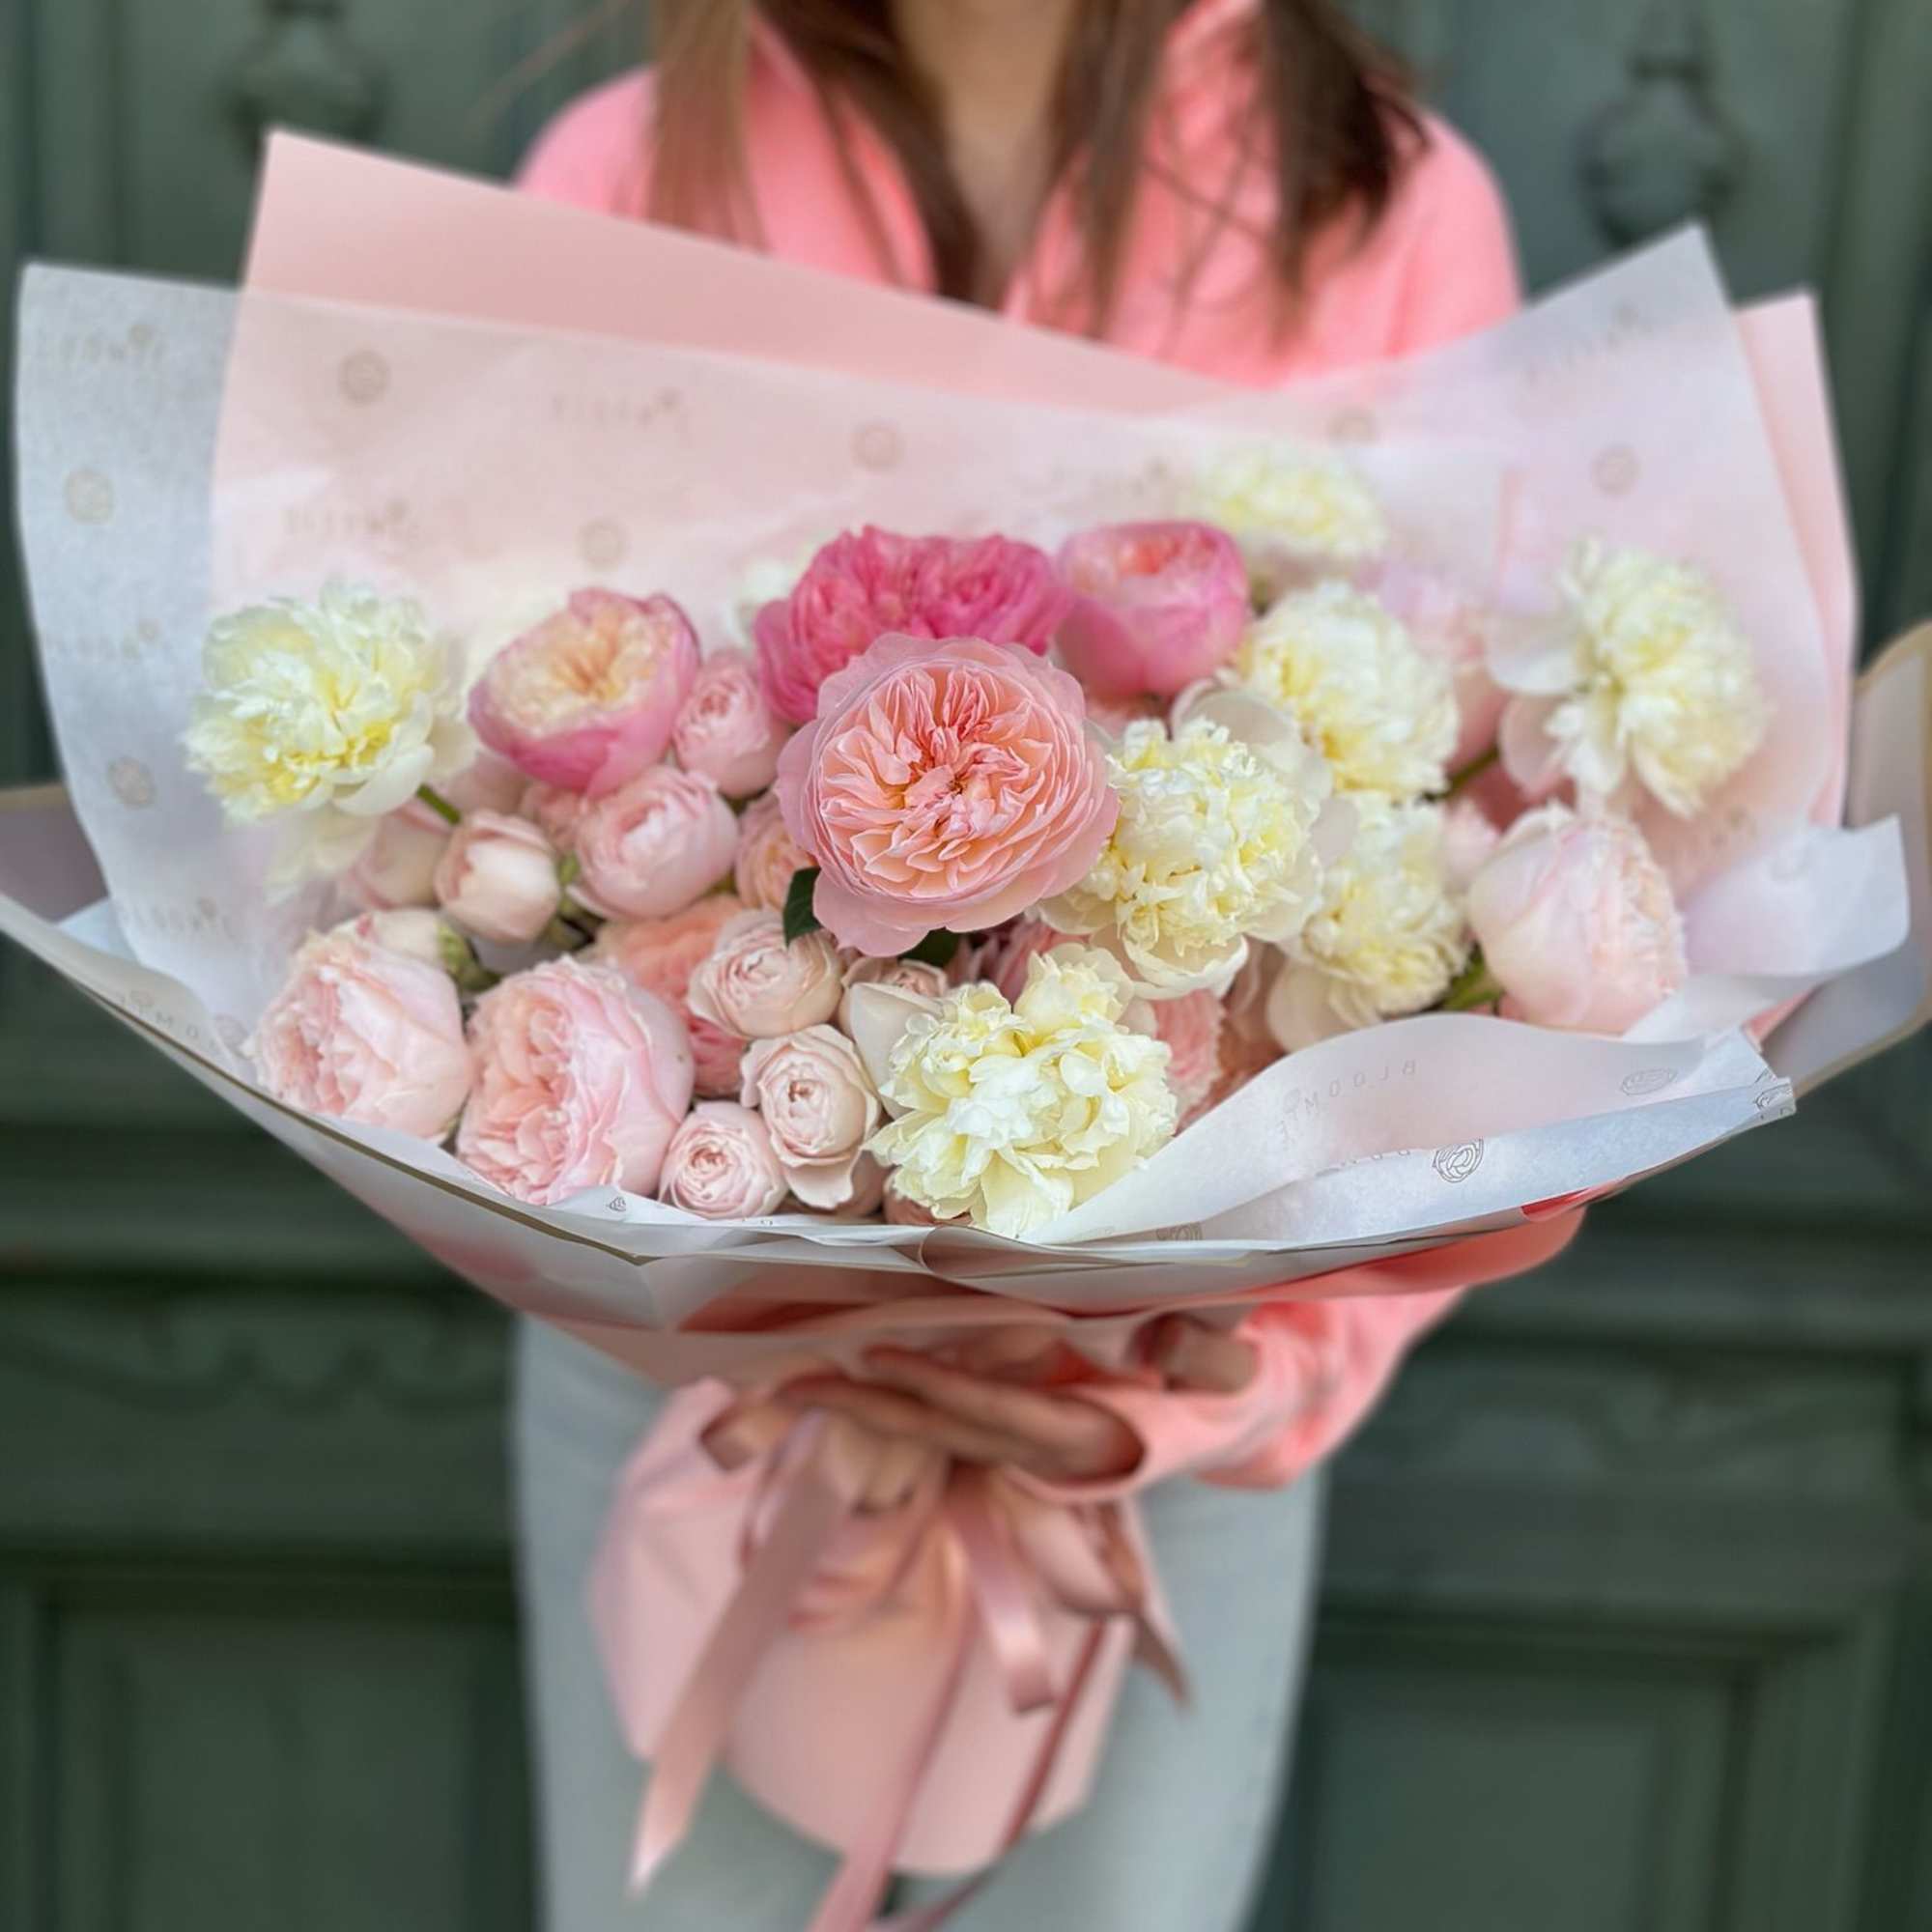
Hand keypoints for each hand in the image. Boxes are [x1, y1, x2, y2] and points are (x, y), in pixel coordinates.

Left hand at [771, 1319, 1257, 1486]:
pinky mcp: (1009, 1433)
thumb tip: (1181, 1338)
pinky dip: (887, 1403)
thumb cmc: (1221, 1382)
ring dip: (863, 1411)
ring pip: (932, 1432)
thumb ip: (1211, 1354)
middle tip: (794, 1381)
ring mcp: (1021, 1450)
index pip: (1002, 1414)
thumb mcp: (1231, 1365)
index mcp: (1090, 1437)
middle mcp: (1043, 1453)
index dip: (941, 1388)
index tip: (881, 1358)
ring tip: (792, 1385)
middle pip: (943, 1432)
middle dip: (869, 1408)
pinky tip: (837, 1380)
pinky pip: (939, 1422)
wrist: (1225, 1420)